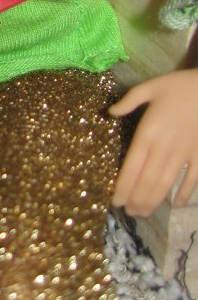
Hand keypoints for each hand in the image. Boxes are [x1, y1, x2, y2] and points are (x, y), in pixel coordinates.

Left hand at [110, 70, 197, 215]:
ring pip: (166, 183)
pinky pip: (192, 179)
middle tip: (128, 213)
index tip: (116, 200)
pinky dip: (184, 193)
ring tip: (143, 213)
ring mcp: (184, 154)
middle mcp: (164, 148)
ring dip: (154, 200)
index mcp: (148, 132)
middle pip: (148, 179)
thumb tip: (109, 112)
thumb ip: (128, 101)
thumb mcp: (149, 87)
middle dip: (137, 199)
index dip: (124, 185)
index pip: (132, 165)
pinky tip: (176, 204)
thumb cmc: (178, 86)